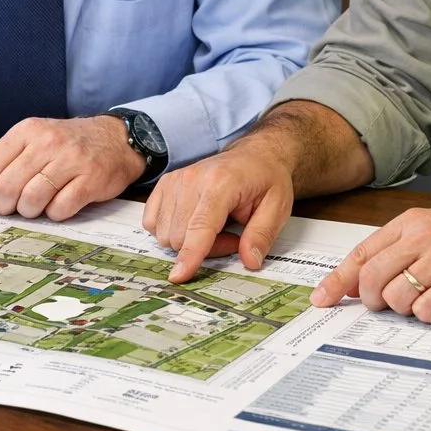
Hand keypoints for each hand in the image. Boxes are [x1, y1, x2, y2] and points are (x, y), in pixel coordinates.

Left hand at [0, 115, 143, 220]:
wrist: (116, 139)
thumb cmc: (70, 144)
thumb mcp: (37, 140)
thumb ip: (9, 162)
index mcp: (28, 130)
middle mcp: (48, 142)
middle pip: (9, 186)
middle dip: (7, 205)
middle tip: (14, 207)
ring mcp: (71, 160)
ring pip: (32, 200)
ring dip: (31, 211)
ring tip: (39, 205)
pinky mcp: (90, 179)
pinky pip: (60, 209)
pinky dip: (56, 214)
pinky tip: (61, 203)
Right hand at [142, 143, 293, 282]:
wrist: (254, 154)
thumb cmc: (265, 179)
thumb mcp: (278, 207)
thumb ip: (262, 235)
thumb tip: (250, 261)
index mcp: (221, 182)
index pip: (200, 226)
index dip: (190, 254)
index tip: (179, 276)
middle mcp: (192, 178)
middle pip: (181, 236)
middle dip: (206, 248)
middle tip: (231, 236)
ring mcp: (174, 180)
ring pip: (165, 234)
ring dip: (188, 241)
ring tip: (216, 227)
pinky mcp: (164, 185)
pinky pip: (152, 223)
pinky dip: (171, 231)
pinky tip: (192, 222)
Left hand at [310, 207, 430, 323]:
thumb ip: (398, 250)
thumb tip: (360, 282)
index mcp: (411, 223)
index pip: (363, 254)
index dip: (339, 280)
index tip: (323, 299)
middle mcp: (424, 237)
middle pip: (373, 279)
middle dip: (374, 300)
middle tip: (388, 304)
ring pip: (397, 297)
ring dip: (405, 308)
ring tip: (427, 299)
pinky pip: (426, 310)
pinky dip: (429, 315)